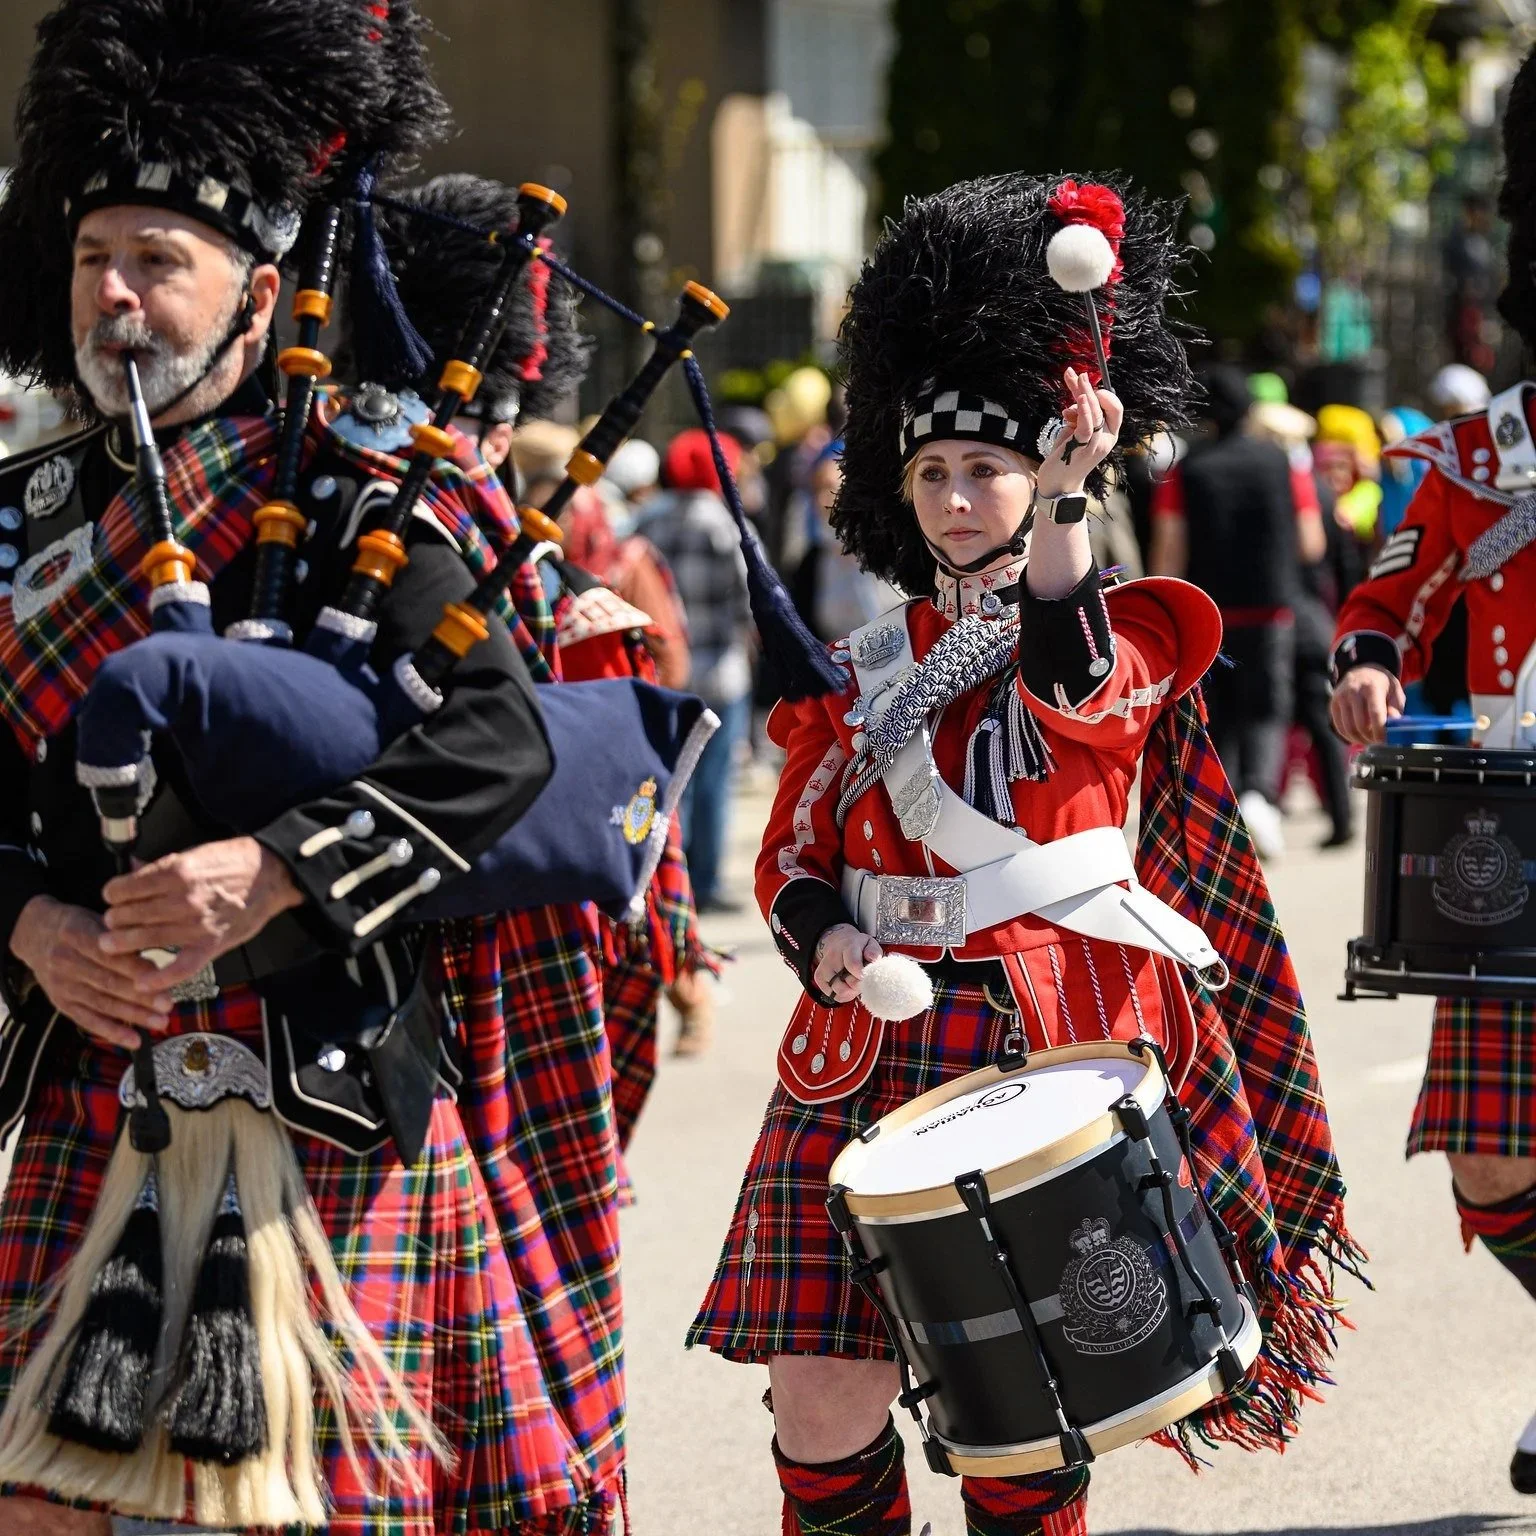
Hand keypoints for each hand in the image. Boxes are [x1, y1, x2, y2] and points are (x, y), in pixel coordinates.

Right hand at [9, 895, 171, 1051]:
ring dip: (132, 1016)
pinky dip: (112, 1032)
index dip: (137, 969)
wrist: (36, 935)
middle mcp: (64, 961)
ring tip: (159, 1022)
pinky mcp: (61, 1003)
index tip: (163, 978)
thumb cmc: (82, 926)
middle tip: (167, 1005)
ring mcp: (61, 985)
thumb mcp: (100, 921)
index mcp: (75, 934)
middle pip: (107, 982)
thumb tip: (159, 961)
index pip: (110, 955)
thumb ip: (125, 938)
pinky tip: (134, 1040)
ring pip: (101, 1003)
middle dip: (140, 996)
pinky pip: (87, 1020)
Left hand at [99, 837, 301, 988]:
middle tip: (111, 922)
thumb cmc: (234, 863)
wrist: (271, 875)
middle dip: (115, 919)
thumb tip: (133, 869)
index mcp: (176, 872)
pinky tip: (142, 982)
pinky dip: (160, 978)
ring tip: (111, 945)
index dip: (113, 894)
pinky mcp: (211, 944)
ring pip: (146, 938)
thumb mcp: (194, 853)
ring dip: (123, 944)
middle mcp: (183, 899)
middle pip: (130, 914)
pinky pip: (181, 967)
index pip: (126, 888)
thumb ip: (162, 865)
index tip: (112, 897)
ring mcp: (197, 924)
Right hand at [813, 923, 882, 1004]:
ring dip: (851, 992)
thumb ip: (874, 951)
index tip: (868, 978)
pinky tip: (847, 986)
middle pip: (846, 982)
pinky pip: (833, 995)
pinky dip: (843, 995)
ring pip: (839, 991)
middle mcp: (833, 957)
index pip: (853, 965)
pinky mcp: (819, 978)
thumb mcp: (869, 943)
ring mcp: (824, 968)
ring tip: (855, 983)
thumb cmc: (857, 946)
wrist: (838, 942)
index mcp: (848, 947)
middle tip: (863, 980)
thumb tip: (873, 958)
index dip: (863, 976)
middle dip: (859, 985)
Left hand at [1036, 367, 1122, 497]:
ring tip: (1077, 378)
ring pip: (1096, 413)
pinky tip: (1080, 398)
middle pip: (1105, 406)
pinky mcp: (1081, 447)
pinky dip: (1084, 410)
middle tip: (1080, 374)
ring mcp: (1096, 444)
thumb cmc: (1066, 458)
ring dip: (1086, 393)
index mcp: (1108, 434)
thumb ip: (1077, 415)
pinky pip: (1087, 425)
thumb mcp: (1073, 431)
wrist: (1057, 484)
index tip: (1085, 385)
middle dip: (1092, 388)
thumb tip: (1076, 397)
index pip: (1115, 409)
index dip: (1104, 394)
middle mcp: (1106, 439)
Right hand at [1329, 664, 1404, 744]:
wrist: (1362, 670)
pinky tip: (1357, 736)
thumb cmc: (1382, 685)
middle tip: (1377, 741)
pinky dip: (1348, 736)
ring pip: (1348, 728)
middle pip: (1360, 724)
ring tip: (1368, 740)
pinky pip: (1338, 727)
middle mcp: (1353, 691)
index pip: (1375, 714)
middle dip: (1370, 738)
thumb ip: (1396, 708)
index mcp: (1371, 687)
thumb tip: (1392, 724)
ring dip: (1359, 739)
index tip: (1385, 740)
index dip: (1380, 731)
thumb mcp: (1395, 692)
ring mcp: (1340, 698)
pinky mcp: (1332, 704)